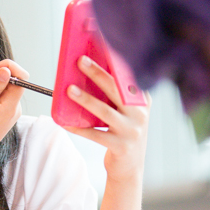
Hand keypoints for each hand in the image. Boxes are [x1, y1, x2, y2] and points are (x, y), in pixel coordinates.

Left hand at [62, 56, 150, 182]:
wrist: (130, 167)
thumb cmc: (124, 131)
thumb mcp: (128, 110)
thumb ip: (117, 93)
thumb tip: (90, 68)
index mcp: (142, 99)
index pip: (130, 75)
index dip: (117, 59)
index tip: (104, 42)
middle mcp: (141, 113)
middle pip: (117, 89)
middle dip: (97, 73)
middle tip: (80, 61)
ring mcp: (132, 130)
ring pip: (105, 111)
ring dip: (86, 99)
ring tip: (69, 90)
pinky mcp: (120, 147)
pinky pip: (95, 135)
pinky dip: (79, 128)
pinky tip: (66, 123)